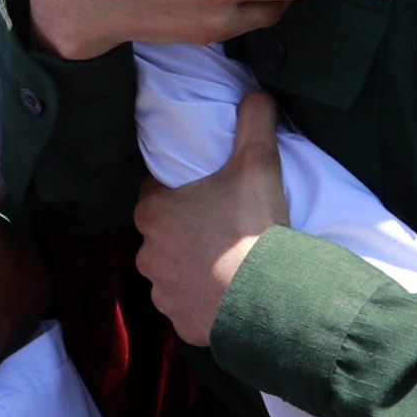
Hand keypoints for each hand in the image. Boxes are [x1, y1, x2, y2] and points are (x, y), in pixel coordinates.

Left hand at [132, 90, 286, 346]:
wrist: (269, 298)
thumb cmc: (253, 228)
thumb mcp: (257, 164)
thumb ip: (253, 122)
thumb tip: (257, 93)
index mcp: (153, 212)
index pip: (156, 192)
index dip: (180, 191)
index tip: (207, 193)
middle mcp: (147, 253)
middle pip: (164, 234)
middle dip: (186, 231)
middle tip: (223, 228)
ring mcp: (162, 292)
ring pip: (173, 273)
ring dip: (194, 269)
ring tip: (229, 265)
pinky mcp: (181, 323)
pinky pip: (188, 308)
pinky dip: (204, 303)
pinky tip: (229, 296)